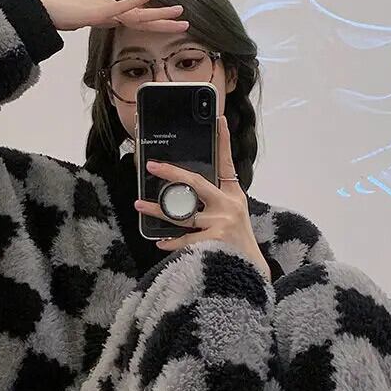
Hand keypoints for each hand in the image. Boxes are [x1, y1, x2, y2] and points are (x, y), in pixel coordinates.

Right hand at [38, 0, 188, 32]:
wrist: (44, 10)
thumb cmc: (61, 15)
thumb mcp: (86, 23)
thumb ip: (99, 23)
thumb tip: (108, 26)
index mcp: (111, 14)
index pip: (138, 21)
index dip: (156, 24)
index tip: (173, 27)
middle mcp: (112, 9)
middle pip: (144, 17)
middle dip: (166, 21)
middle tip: (186, 21)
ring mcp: (106, 9)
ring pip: (139, 13)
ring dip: (160, 13)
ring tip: (179, 12)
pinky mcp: (98, 11)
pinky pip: (120, 6)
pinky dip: (136, 1)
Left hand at [134, 116, 271, 280]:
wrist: (251, 272)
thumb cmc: (236, 244)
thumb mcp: (234, 217)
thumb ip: (215, 203)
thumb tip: (185, 192)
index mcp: (233, 196)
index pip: (227, 164)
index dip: (223, 141)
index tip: (219, 118)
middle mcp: (228, 206)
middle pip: (195, 183)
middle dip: (172, 173)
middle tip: (152, 166)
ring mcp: (221, 223)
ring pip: (182, 214)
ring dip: (157, 209)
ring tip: (139, 205)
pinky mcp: (214, 241)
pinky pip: (185, 239)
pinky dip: (171, 242)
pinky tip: (160, 242)